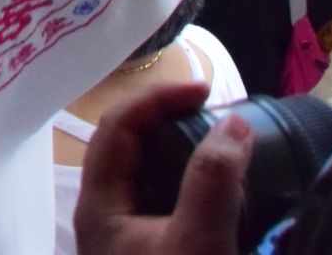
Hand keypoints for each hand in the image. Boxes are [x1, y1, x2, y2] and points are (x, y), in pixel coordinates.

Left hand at [74, 79, 250, 254]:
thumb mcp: (197, 243)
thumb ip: (211, 183)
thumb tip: (233, 124)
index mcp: (99, 204)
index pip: (116, 125)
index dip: (157, 97)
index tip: (204, 92)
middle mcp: (102, 216)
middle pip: (125, 146)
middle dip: (166, 120)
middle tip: (211, 115)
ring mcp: (121, 238)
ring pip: (142, 175)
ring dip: (175, 152)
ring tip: (217, 148)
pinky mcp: (143, 253)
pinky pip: (157, 202)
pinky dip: (182, 184)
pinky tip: (211, 194)